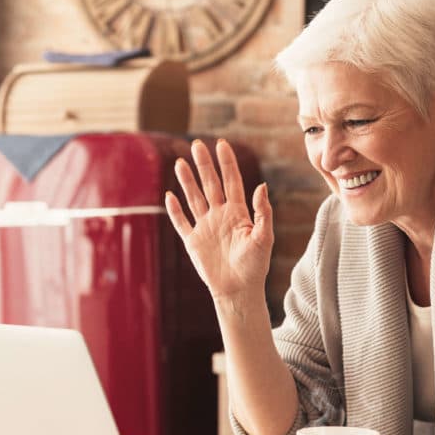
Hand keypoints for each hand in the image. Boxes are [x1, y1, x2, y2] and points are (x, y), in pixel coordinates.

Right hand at [165, 139, 272, 302]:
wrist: (239, 290)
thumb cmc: (255, 266)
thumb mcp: (264, 238)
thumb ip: (263, 213)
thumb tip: (261, 186)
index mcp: (238, 213)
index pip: (231, 181)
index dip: (227, 163)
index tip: (221, 144)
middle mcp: (220, 216)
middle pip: (210, 184)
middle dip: (204, 165)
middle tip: (196, 145)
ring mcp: (205, 227)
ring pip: (194, 198)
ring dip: (187, 181)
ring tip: (180, 162)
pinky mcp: (193, 242)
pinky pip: (181, 223)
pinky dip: (174, 210)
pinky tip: (169, 196)